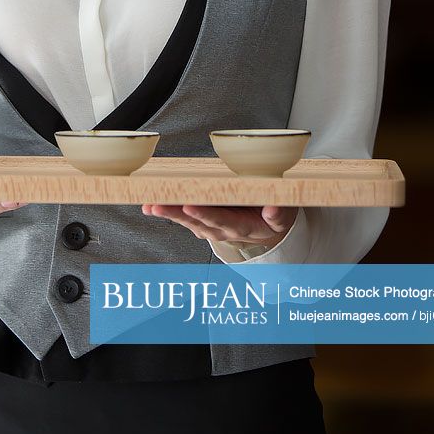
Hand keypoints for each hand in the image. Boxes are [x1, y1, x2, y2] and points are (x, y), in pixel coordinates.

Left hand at [141, 202, 297, 247]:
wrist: (269, 227)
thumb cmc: (274, 217)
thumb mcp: (284, 215)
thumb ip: (279, 214)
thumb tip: (273, 209)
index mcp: (242, 226)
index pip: (221, 220)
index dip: (205, 214)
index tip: (189, 206)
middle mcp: (222, 229)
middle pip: (197, 221)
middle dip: (175, 213)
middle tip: (157, 204)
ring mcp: (211, 226)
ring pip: (187, 220)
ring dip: (167, 213)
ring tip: (149, 205)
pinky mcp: (204, 220)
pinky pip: (184, 215)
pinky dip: (168, 211)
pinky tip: (152, 205)